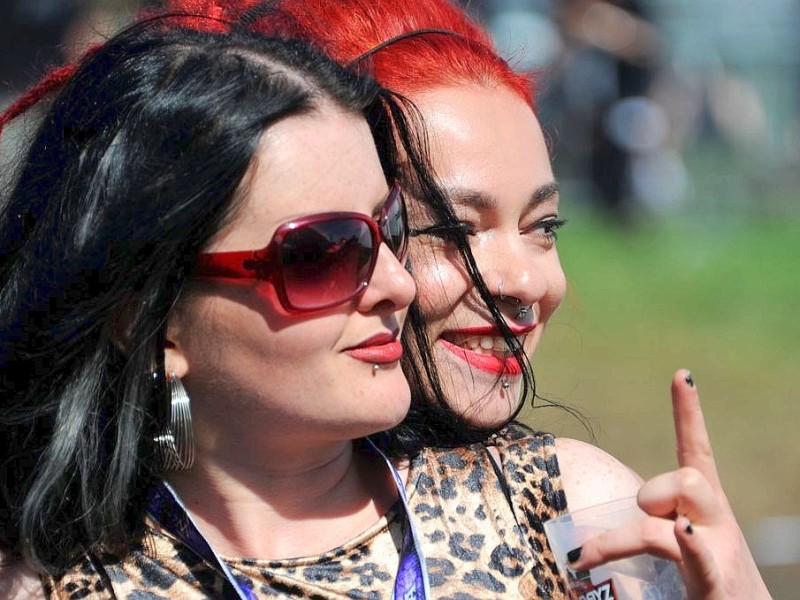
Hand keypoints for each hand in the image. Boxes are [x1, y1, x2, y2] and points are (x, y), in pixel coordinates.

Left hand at [568, 370, 771, 598]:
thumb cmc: (709, 579)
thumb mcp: (681, 542)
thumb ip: (653, 522)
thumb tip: (592, 525)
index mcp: (705, 505)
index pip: (697, 449)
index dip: (689, 413)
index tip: (682, 374)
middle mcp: (716, 518)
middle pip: (687, 475)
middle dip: (654, 493)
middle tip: (643, 527)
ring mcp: (719, 548)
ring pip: (682, 503)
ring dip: (644, 524)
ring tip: (605, 553)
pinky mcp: (716, 580)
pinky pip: (699, 554)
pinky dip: (690, 543)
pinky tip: (682, 531)